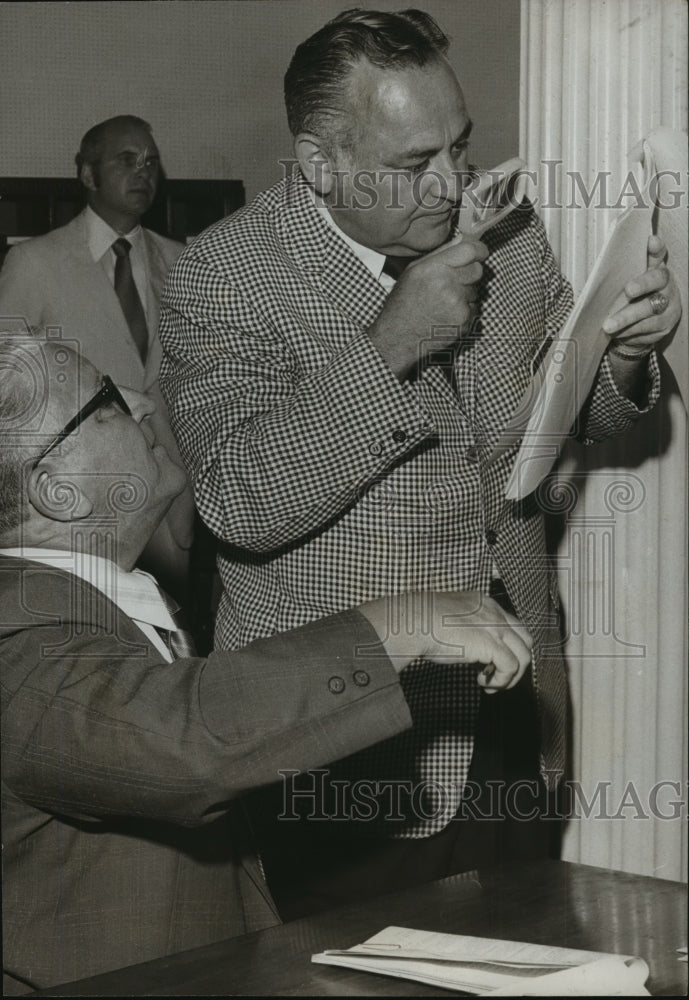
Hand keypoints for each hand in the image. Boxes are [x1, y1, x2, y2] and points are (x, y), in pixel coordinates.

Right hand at [359, 589, 532, 693]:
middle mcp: (495, 612)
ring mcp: (496, 627)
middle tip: (496, 676)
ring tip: (490, 684)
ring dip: (510, 676)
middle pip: (525, 639)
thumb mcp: (450, 619)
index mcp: (485, 603)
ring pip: (524, 656)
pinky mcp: (492, 644)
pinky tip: (482, 683)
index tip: (488, 663)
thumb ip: (466, 629)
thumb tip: (470, 651)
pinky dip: (501, 681)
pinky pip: (511, 668)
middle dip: (516, 661)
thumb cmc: (422, 621)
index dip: (506, 648)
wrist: (414, 621)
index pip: (511, 626)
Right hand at [368, 236, 488, 378]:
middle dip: (469, 274)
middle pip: (477, 270)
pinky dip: (464, 311)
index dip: (478, 250)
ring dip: (465, 294)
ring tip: (443, 302)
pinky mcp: (464, 322)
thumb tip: (463, 240)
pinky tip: (446, 315)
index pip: (470, 251)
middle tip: (452, 283)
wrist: (398, 337)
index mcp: (434, 269)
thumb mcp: (413, 271)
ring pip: (476, 291)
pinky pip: (474, 309)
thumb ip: (439, 254)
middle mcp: (447, 285)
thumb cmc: (404, 303)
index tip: (480, 253)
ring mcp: (457, 305)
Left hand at [602, 235, 680, 353]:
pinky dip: (630, 331)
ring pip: (650, 311)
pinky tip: (616, 333)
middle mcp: (666, 285)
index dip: (656, 248)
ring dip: (627, 318)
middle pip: (657, 281)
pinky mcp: (665, 326)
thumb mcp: (627, 282)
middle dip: (643, 284)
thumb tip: (606, 263)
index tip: (650, 242)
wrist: (642, 325)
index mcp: (656, 269)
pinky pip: (648, 330)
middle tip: (628, 290)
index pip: (658, 254)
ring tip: (608, 326)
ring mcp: (669, 306)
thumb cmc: (631, 298)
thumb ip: (622, 272)